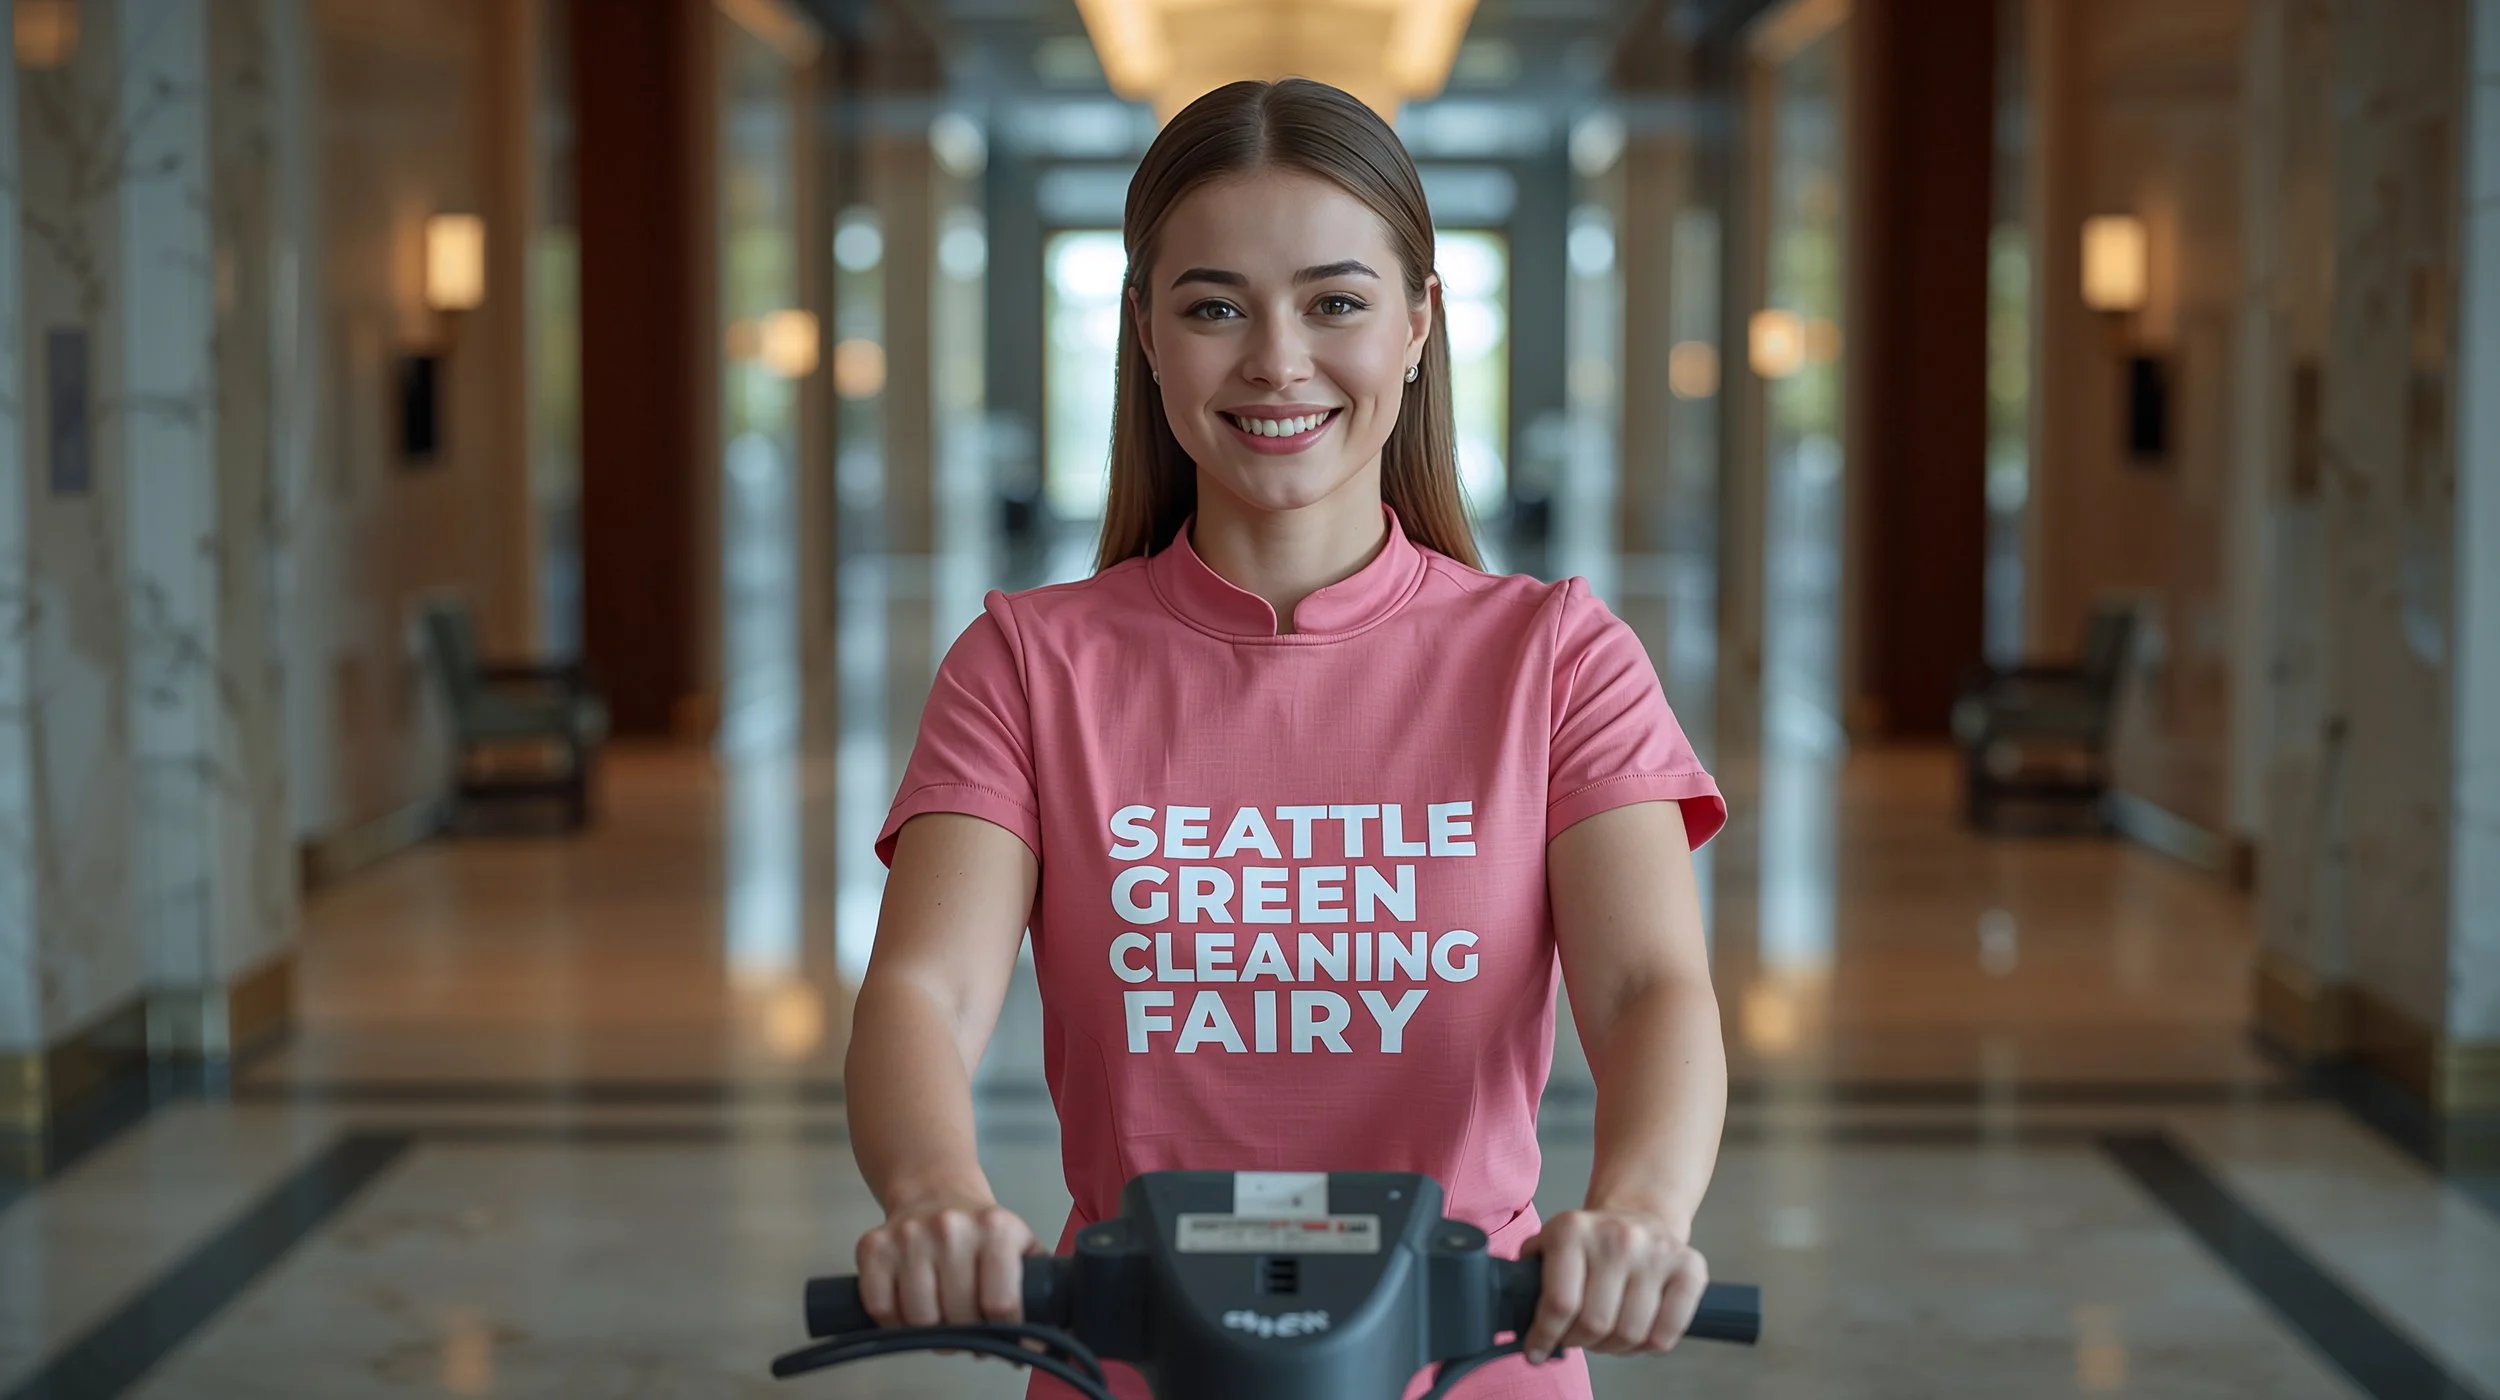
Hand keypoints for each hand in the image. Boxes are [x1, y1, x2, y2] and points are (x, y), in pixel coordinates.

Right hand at [856, 1195, 1039, 1329]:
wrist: (934, 1190)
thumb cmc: (981, 1229)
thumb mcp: (1021, 1244)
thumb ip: (1037, 1286)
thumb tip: (1040, 1338)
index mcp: (995, 1229)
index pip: (1001, 1304)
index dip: (1004, 1332)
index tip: (1004, 1336)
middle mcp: (950, 1228)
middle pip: (958, 1318)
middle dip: (966, 1334)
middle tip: (967, 1328)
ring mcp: (908, 1236)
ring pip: (920, 1320)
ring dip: (931, 1332)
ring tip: (940, 1318)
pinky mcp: (873, 1246)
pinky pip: (881, 1309)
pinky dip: (895, 1322)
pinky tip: (909, 1310)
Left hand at [1516, 1209, 1707, 1363]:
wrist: (1639, 1212)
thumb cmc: (1591, 1241)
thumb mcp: (1550, 1243)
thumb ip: (1528, 1276)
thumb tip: (1512, 1317)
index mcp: (1573, 1229)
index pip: (1559, 1304)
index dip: (1544, 1337)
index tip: (1537, 1351)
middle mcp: (1617, 1237)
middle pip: (1594, 1324)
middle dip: (1579, 1342)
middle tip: (1576, 1338)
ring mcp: (1657, 1252)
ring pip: (1629, 1334)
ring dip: (1612, 1347)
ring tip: (1604, 1335)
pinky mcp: (1690, 1269)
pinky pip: (1665, 1334)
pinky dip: (1647, 1346)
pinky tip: (1635, 1333)